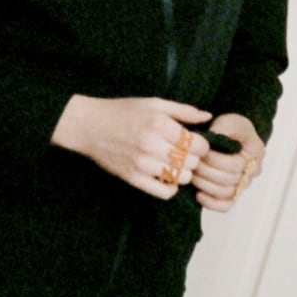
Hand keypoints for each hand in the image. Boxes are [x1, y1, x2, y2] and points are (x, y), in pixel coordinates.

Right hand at [51, 95, 210, 199]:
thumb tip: (207, 116)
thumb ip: (182, 110)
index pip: (198, 144)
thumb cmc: (122, 112)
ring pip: (181, 178)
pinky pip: (164, 192)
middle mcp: (151, 145)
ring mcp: (141, 164)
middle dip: (193, 158)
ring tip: (176, 164)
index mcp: (159, 124)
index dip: (202, 145)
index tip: (196, 143)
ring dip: (183, 172)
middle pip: (192, 162)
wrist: (89, 126)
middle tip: (185, 154)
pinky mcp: (133, 178)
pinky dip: (171, 188)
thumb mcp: (154, 104)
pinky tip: (167, 177)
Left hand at [190, 113, 265, 213]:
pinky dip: (211, 203)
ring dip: (205, 186)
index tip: (200, 153)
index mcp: (256, 153)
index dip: (214, 161)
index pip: (234, 165)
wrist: (232, 136)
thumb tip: (211, 140)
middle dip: (206, 173)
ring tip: (193, 175)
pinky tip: (198, 194)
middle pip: (229, 181)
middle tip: (192, 164)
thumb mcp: (229, 121)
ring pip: (226, 194)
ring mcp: (244, 185)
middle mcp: (253, 172)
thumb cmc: (232, 128)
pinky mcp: (234, 194)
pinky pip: (225, 206)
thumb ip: (222, 129)